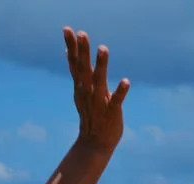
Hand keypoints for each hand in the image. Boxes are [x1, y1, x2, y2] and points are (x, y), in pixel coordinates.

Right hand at [64, 27, 129, 151]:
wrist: (95, 143)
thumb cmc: (91, 114)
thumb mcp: (81, 91)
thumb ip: (77, 71)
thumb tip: (67, 52)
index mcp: (81, 86)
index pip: (74, 63)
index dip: (71, 47)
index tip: (68, 29)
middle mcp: (88, 92)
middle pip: (84, 69)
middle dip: (82, 51)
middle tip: (82, 33)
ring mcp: (99, 103)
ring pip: (99, 82)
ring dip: (101, 65)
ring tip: (103, 48)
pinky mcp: (111, 113)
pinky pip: (116, 101)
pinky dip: (120, 92)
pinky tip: (126, 81)